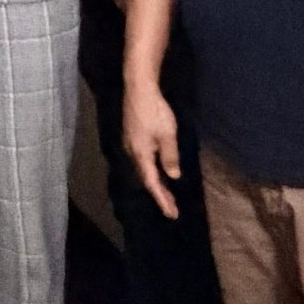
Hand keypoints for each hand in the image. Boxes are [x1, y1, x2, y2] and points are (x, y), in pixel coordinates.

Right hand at [122, 78, 181, 220]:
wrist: (138, 89)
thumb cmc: (155, 112)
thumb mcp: (168, 135)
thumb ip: (170, 157)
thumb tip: (173, 176)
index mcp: (141, 155)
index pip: (152, 183)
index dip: (162, 199)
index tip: (172, 214)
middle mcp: (132, 153)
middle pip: (145, 179)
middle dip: (159, 194)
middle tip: (172, 209)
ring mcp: (130, 145)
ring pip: (143, 170)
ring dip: (155, 183)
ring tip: (168, 194)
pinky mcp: (132, 137)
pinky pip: (142, 161)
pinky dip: (152, 171)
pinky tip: (158, 171)